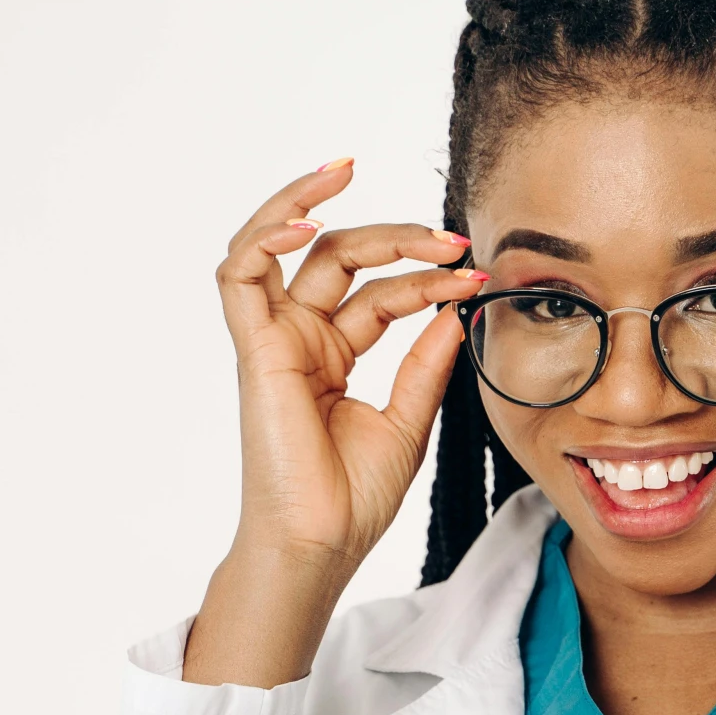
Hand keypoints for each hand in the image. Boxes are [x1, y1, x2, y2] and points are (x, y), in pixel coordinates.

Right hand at [184, 161, 479, 686]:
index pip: (382, 293)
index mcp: (334, 356)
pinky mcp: (253, 350)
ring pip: (287, 247)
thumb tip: (454, 310)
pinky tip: (309, 220)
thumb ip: (426, 362)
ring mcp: (274, 342)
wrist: (320, 545)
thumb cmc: (354, 499)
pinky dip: (266, 235)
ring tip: (348, 169)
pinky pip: (241, 273)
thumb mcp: (408, 420)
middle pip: (342, 258)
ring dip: (313, 203)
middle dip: (397, 238)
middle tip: (449, 239)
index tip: (475, 276)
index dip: (428, 277)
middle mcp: (302, 340)